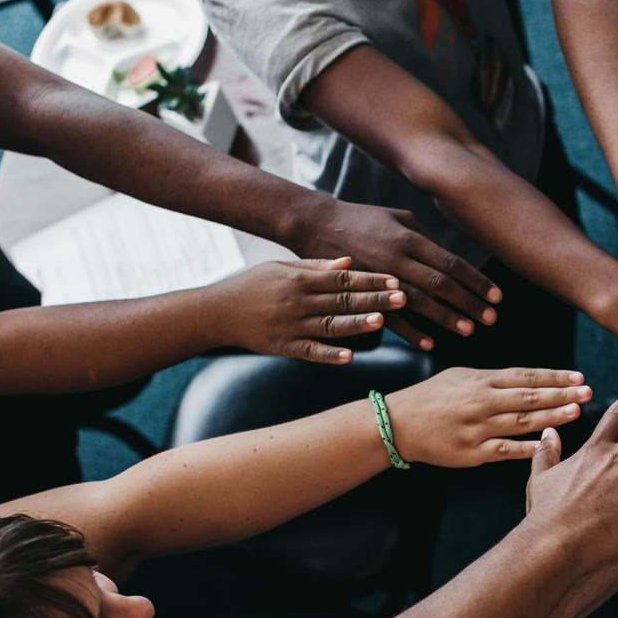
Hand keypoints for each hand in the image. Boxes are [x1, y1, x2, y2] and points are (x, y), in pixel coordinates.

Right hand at [216, 258, 405, 362]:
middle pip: (342, 300)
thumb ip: (315, 266)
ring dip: (357, 324)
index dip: (369, 279)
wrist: (215, 312)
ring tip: (382, 321)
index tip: (394, 279)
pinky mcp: (283, 347)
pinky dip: (330, 355)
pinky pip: (311, 352)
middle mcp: (298, 301)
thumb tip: (348, 261)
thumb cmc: (251, 286)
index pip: (342, 278)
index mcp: (300, 279)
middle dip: (373, 299)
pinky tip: (350, 356)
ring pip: (330, 325)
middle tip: (402, 298)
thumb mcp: (281, 268)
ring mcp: (291, 325)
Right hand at [289, 196, 501, 350]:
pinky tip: (430, 343)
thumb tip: (450, 258)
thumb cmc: (362, 220)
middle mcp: (398, 257)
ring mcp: (379, 276)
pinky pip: (389, 316)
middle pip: (441, 283)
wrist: (315, 224)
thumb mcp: (398, 217)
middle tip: (490, 318)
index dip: (476, 280)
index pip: (451, 262)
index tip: (497, 296)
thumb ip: (425, 236)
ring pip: (419, 301)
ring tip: (469, 330)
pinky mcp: (362, 292)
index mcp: (410, 238)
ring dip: (445, 318)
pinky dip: (411, 332)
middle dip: (468, 302)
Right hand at [387, 367, 591, 465]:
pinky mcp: (472, 452)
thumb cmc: (432, 398)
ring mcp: (478, 428)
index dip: (554, 376)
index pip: (525, 376)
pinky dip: (527, 447)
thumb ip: (494, 379)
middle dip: (561, 394)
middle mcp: (481, 402)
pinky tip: (548, 443)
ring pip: (521, 422)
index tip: (578, 376)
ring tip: (576, 412)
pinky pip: (505, 450)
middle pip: (529, 397)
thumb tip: (530, 379)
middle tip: (587, 391)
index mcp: (481, 381)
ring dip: (552, 417)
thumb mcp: (461, 377)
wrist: (398, 423)